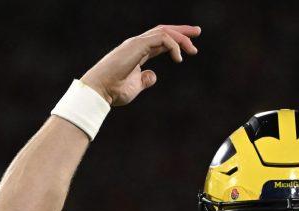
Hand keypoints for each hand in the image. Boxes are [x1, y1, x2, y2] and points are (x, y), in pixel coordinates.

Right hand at [80, 24, 200, 105]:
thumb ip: (144, 79)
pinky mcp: (136, 46)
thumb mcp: (135, 86)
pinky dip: (173, 45)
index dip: (175, 40)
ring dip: (181, 38)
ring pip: (164, 32)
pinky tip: (179, 58)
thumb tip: (153, 76)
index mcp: (137, 52)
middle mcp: (137, 44)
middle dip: (181, 31)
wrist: (100, 91)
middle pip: (163, 31)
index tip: (190, 45)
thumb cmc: (114, 91)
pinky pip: (161, 39)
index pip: (160, 41)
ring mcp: (136, 43)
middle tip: (197, 32)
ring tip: (192, 50)